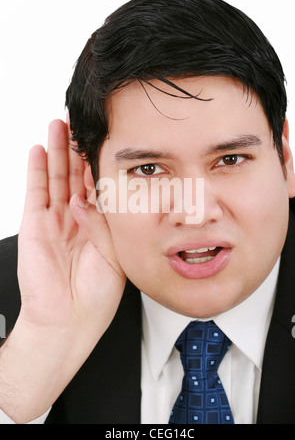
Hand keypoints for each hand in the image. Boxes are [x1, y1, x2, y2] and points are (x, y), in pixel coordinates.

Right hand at [0, 119, 125, 421]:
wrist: (71, 318)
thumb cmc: (98, 293)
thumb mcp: (113, 250)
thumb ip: (104, 221)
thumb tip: (92, 197)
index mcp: (99, 224)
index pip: (99, 184)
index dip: (100, 161)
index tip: (106, 137)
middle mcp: (77, 218)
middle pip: (76, 173)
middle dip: (78, 147)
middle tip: (81, 121)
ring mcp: (55, 219)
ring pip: (56, 176)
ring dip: (58, 150)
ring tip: (60, 123)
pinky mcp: (35, 224)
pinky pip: (36, 191)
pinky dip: (37, 170)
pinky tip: (40, 149)